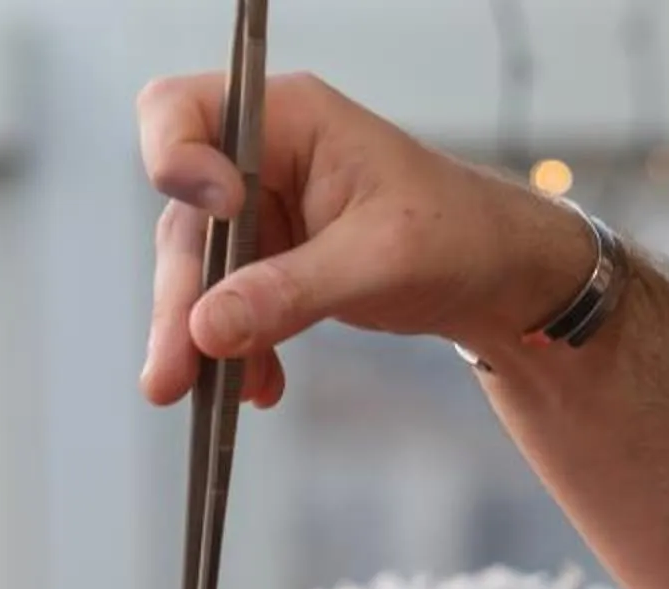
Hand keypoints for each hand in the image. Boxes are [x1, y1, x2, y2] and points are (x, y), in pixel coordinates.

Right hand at [137, 71, 595, 407]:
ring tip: (214, 397)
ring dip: (199, 337)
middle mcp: (261, 156)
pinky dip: (234, 348)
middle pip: (182, 214)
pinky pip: (225, 302)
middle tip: (173, 374)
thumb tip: (206, 330)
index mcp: (288, 119)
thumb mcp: (378, 261)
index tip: (216, 214)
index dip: (175, 161)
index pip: (180, 112)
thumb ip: (289, 291)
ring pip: (197, 269)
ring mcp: (259, 209)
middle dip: (179, 297)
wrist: (495, 277)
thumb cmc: (457, 236)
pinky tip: (259, 386)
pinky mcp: (266, 258)